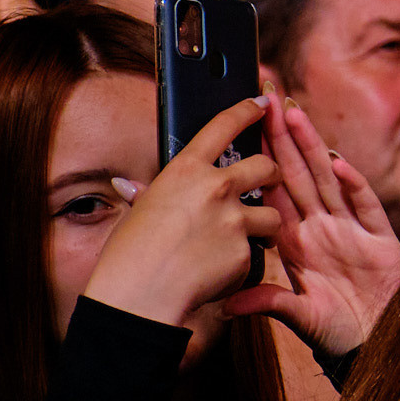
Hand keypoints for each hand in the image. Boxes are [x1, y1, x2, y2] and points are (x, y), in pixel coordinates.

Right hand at [84, 96, 282, 329]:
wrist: (138, 297)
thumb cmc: (128, 256)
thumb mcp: (139, 212)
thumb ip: (152, 195)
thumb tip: (129, 184)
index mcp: (185, 171)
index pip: (223, 127)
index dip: (247, 110)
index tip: (263, 103)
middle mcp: (216, 188)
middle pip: (266, 167)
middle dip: (271, 175)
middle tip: (266, 185)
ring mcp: (234, 219)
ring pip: (271, 214)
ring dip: (263, 226)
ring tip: (240, 240)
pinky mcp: (245, 251)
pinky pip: (256, 253)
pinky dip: (243, 261)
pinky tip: (218, 270)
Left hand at [225, 97, 399, 355]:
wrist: (376, 342)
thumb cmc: (336, 330)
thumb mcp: (298, 317)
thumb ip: (269, 303)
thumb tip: (228, 304)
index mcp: (297, 241)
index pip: (276, 191)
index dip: (263, 159)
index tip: (248, 129)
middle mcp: (322, 228)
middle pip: (301, 174)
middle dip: (285, 137)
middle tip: (269, 101)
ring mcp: (351, 230)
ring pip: (329, 179)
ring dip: (313, 147)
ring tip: (296, 115)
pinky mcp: (380, 238)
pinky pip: (364, 206)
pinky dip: (352, 185)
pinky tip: (339, 163)